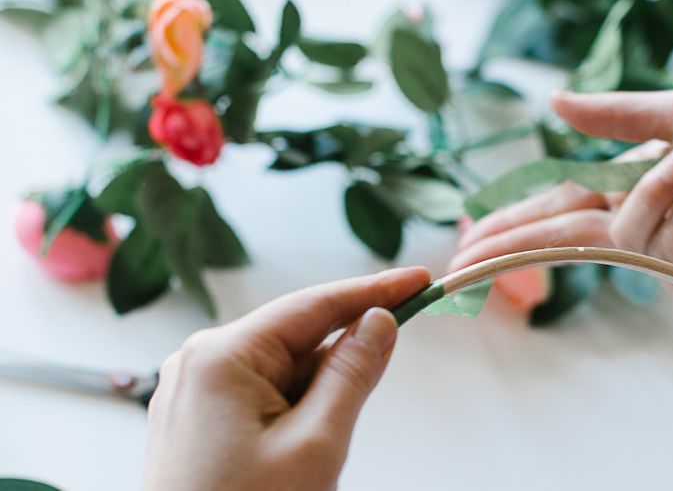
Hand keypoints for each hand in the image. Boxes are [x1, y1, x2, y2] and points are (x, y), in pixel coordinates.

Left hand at [142, 267, 429, 490]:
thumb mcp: (315, 446)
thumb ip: (351, 373)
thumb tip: (379, 321)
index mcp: (221, 356)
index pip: (313, 305)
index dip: (372, 291)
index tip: (417, 280)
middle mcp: (201, 360)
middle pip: (296, 338)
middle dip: (341, 358)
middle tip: (384, 370)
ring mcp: (196, 388)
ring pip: (282, 369)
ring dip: (316, 394)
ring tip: (311, 452)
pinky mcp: (200, 413)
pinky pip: (262, 391)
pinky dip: (294, 407)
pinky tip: (298, 444)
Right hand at [451, 89, 672, 295]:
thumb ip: (610, 114)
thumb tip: (551, 102)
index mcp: (619, 187)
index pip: (549, 209)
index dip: (507, 224)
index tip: (467, 240)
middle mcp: (630, 223)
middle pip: (556, 241)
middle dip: (508, 253)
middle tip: (460, 268)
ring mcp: (659, 254)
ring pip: (616, 236)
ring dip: (651, 195)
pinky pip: (663, 250)